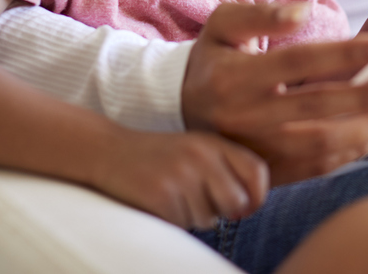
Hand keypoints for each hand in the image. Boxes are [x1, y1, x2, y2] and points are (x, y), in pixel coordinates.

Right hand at [91, 129, 267, 228]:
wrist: (109, 151)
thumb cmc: (159, 157)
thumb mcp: (196, 150)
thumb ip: (225, 169)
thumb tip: (248, 206)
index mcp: (213, 143)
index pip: (256, 171)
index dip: (258, 196)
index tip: (246, 208)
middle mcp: (201, 156)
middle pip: (236, 201)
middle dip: (223, 212)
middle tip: (201, 204)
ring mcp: (181, 174)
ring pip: (208, 218)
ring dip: (194, 217)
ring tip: (174, 197)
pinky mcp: (161, 195)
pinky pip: (183, 224)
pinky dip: (174, 221)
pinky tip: (160, 203)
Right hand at [182, 3, 367, 185]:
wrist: (176, 111)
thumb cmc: (212, 59)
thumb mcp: (223, 24)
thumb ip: (260, 13)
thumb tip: (302, 11)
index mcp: (238, 76)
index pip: (303, 61)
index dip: (350, 54)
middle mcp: (247, 116)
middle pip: (321, 107)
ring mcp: (257, 149)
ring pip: (323, 143)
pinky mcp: (266, 171)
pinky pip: (317, 166)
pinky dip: (353, 151)